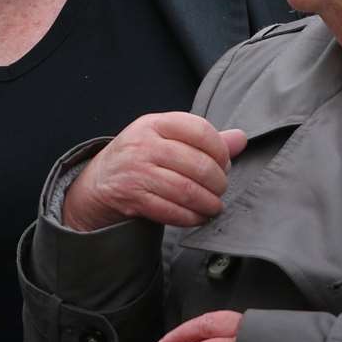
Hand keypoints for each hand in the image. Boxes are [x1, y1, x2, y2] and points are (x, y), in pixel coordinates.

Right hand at [62, 113, 247, 231]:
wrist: (99, 182)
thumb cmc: (141, 157)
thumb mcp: (166, 139)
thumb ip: (204, 140)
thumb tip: (241, 138)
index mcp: (155, 123)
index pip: (199, 129)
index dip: (220, 150)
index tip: (224, 164)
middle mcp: (144, 144)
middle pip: (197, 164)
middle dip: (218, 182)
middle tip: (221, 190)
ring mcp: (136, 171)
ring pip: (186, 190)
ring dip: (207, 203)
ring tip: (214, 207)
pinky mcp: (131, 197)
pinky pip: (170, 210)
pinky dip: (190, 217)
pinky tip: (197, 217)